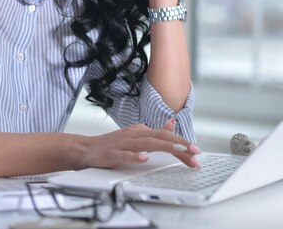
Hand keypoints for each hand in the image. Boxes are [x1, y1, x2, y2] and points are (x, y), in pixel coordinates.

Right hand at [80, 118, 200, 168]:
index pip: (166, 135)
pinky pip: (124, 155)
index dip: (182, 142)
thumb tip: (172, 123)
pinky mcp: (112, 154)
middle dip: (179, 143)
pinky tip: (143, 158)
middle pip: (160, 137)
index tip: (196, 151)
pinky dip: (134, 156)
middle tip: (194, 151)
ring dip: (164, 146)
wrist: (86, 148)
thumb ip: (155, 132)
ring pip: (146, 143)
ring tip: (178, 151)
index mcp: (141, 131)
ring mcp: (123, 143)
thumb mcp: (137, 135)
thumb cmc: (113, 144)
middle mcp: (134, 134)